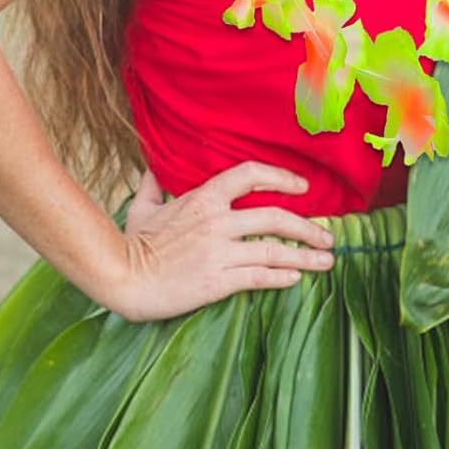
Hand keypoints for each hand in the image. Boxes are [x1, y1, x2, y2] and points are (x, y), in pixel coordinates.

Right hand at [101, 163, 333, 320]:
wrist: (120, 277)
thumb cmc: (131, 243)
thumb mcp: (142, 207)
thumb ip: (153, 185)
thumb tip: (152, 167)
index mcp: (204, 198)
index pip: (252, 174)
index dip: (282, 177)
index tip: (303, 187)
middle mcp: (218, 221)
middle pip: (276, 217)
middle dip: (308, 227)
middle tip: (328, 236)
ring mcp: (219, 251)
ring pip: (275, 250)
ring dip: (306, 255)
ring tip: (327, 260)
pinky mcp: (217, 281)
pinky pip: (258, 276)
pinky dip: (282, 276)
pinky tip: (296, 277)